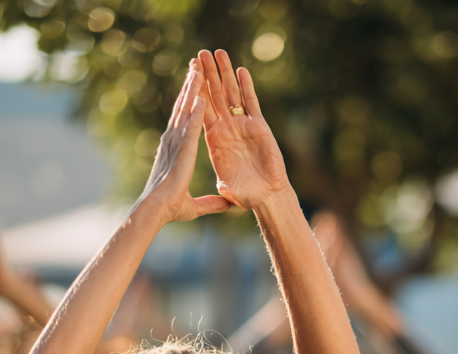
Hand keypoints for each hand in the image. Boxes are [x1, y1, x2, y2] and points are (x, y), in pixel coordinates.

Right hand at [137, 64, 229, 222]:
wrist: (157, 211)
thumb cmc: (171, 209)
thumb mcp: (197, 205)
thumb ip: (212, 203)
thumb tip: (226, 205)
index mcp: (175, 150)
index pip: (184, 120)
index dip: (189, 102)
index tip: (195, 88)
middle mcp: (174, 141)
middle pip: (184, 106)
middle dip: (191, 85)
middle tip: (197, 65)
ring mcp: (176, 142)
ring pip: (186, 108)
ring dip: (193, 87)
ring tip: (199, 67)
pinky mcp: (182, 148)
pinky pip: (191, 123)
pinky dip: (196, 107)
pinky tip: (202, 92)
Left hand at [197, 49, 288, 210]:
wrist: (268, 196)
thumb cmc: (248, 195)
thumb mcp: (228, 190)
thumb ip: (220, 187)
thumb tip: (214, 187)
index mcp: (214, 141)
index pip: (200, 111)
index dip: (195, 92)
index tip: (189, 72)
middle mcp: (227, 130)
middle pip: (214, 96)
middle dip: (207, 75)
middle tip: (200, 53)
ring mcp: (242, 127)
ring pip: (231, 94)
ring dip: (225, 74)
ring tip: (218, 53)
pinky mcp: (259, 127)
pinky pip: (251, 103)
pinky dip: (246, 86)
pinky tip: (241, 70)